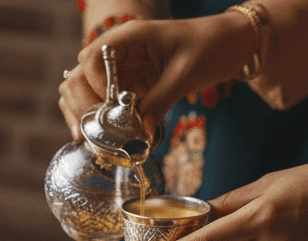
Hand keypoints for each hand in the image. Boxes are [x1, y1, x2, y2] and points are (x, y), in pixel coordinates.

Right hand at [59, 13, 256, 139]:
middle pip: (78, 75)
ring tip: (87, 136)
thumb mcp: (186, 75)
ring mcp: (120, 68)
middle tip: (94, 129)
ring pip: (80, 88)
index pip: (91, 59)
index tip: (110, 106)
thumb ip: (160, 101)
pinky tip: (94, 135)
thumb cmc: (210, 47)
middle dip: (81, 103)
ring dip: (80, 111)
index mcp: (130, 37)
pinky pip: (99, 100)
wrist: (229, 44)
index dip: (94, 85)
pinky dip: (93, 117)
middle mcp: (118, 51)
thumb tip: (138, 132)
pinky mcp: (126, 84)